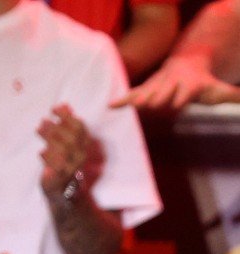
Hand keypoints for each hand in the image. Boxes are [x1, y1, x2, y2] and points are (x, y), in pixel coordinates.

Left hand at [37, 105, 104, 199]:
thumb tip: (64, 105)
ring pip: (64, 151)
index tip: (55, 108)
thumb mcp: (66, 144)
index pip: (79, 128)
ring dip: (51, 138)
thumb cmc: (64, 165)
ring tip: (39, 129)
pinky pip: (57, 168)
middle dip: (57, 127)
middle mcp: (81, 157)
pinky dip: (49, 158)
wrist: (65, 195)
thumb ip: (65, 126)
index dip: (67, 116)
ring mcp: (72, 169)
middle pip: (71, 138)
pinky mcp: (61, 181)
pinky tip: (41, 152)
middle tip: (43, 121)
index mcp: (84, 146)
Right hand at [118, 55, 239, 110]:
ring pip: (147, 91)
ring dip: (137, 97)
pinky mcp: (147, 87)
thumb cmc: (202, 82)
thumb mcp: (218, 89)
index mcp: (189, 84)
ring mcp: (158, 84)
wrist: (187, 63)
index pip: (184, 92)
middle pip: (164, 91)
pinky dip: (123, 99)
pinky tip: (111, 105)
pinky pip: (133, 93)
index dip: (180, 98)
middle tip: (149, 104)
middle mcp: (172, 82)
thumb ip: (231, 95)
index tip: (174, 105)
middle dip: (157, 97)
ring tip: (126, 103)